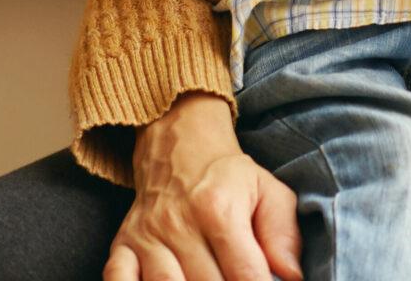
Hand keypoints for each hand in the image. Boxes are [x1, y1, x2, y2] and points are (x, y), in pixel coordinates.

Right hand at [107, 94, 302, 280]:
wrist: (178, 143)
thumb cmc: (228, 176)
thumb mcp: (268, 191)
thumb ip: (283, 235)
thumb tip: (292, 276)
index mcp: (219, 209)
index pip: (245, 274)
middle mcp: (178, 224)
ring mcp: (147, 236)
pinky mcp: (123, 245)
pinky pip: (118, 279)